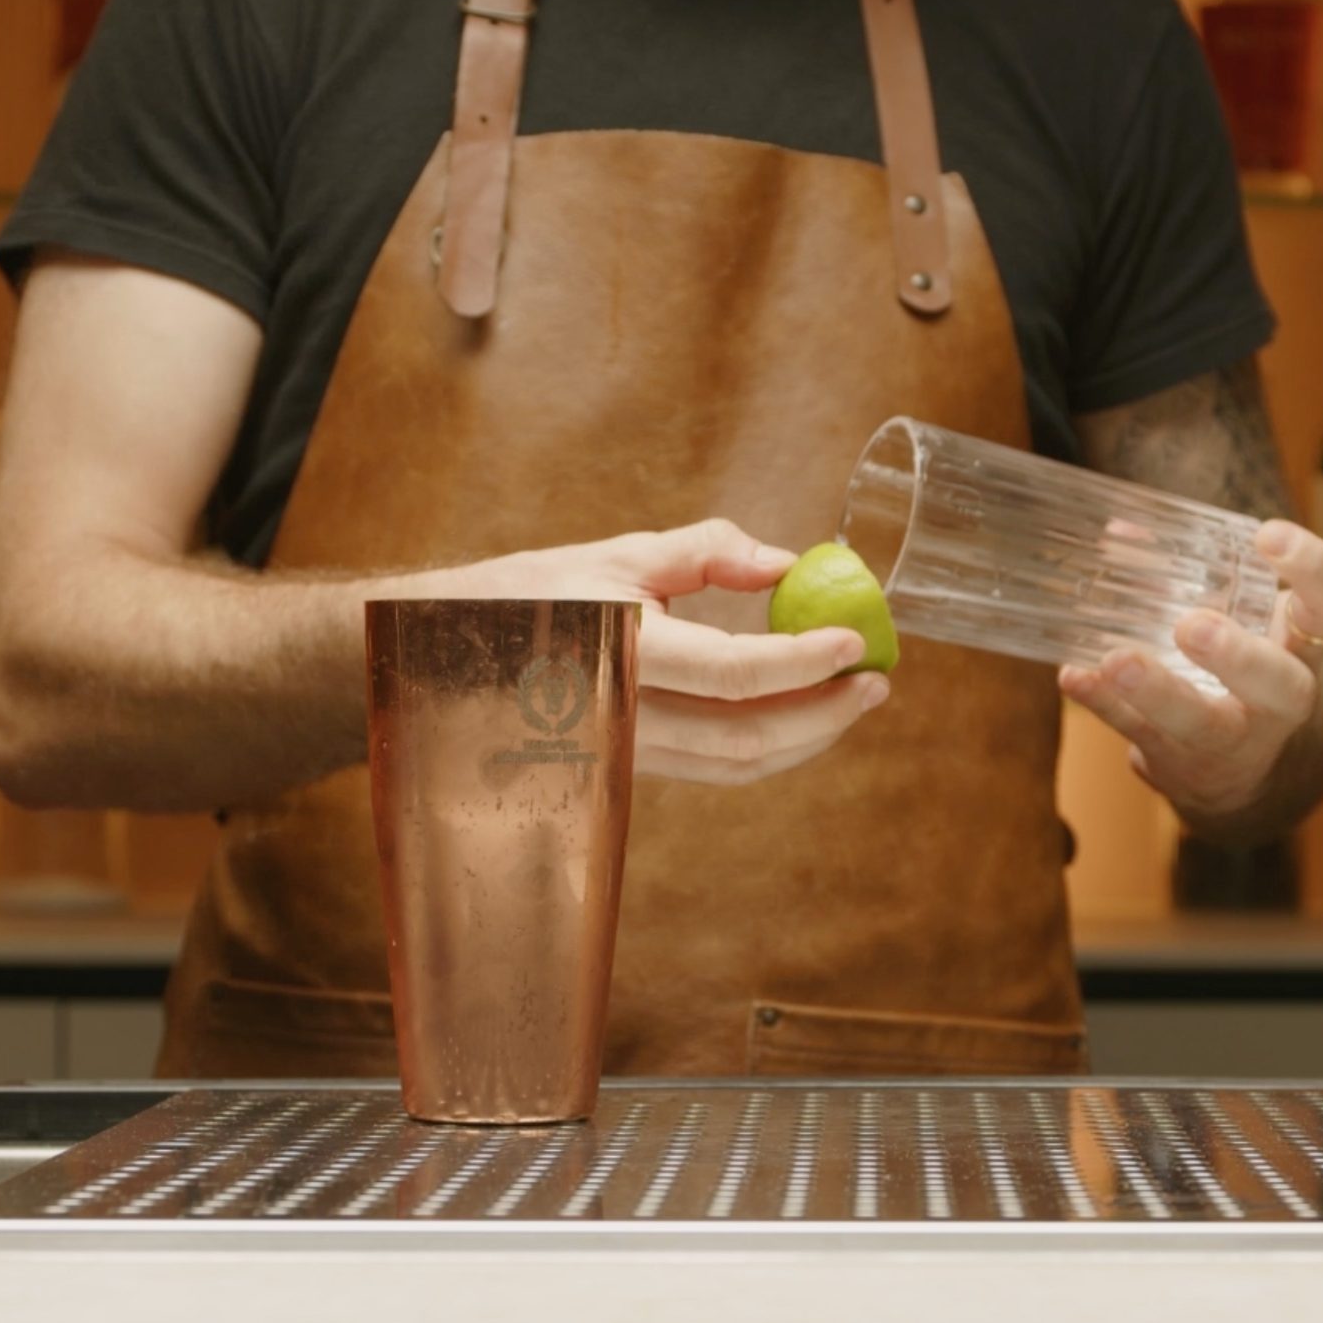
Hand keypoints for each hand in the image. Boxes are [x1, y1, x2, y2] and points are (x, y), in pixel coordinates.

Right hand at [459, 518, 889, 785]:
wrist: (446, 664)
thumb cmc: (532, 594)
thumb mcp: (614, 553)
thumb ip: (705, 553)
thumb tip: (787, 563)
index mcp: (621, 652)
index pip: (734, 673)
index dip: (804, 661)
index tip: (856, 640)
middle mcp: (626, 716)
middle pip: (748, 737)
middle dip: (825, 714)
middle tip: (877, 681)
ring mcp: (628, 754)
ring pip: (737, 765)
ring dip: (808, 739)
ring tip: (854, 699)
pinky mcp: (633, 769)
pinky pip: (715, 768)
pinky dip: (769, 748)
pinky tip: (801, 717)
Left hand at [1057, 521, 1322, 826]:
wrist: (1230, 774)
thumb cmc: (1235, 674)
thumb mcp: (1237, 621)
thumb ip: (1190, 576)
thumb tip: (1120, 531)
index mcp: (1299, 647)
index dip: (1313, 569)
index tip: (1267, 536)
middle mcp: (1279, 699)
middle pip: (1279, 684)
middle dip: (1237, 656)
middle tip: (1191, 626)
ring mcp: (1230, 740)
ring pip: (1202, 723)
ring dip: (1158, 691)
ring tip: (1117, 661)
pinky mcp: (1178, 763)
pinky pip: (1138, 734)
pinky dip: (1103, 705)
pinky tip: (1075, 677)